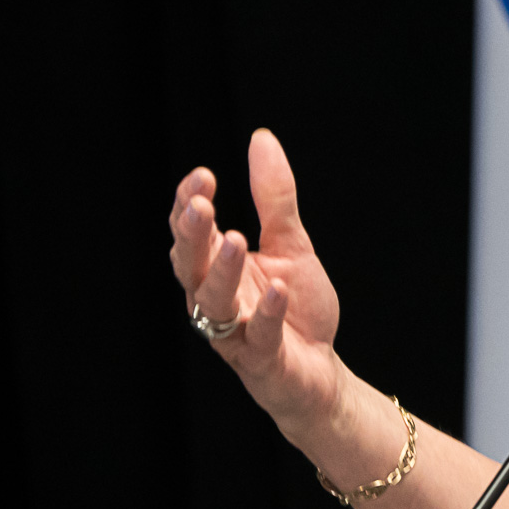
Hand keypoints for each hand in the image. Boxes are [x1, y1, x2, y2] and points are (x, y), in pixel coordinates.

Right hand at [169, 128, 344, 435]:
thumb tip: (260, 138)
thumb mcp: (291, 244)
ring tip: (233, 238)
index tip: (201, 175)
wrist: (319, 370)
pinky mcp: (262, 361)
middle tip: (199, 205)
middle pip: (191, 266)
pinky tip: (276, 288)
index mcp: (216, 270)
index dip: (190, 206)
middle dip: (192, 235)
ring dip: (222, 271)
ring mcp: (235, 333)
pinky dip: (266, 314)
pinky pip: (258, 338)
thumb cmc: (294, 307)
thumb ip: (274, 198)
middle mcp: (215, 301)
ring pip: (215, 303)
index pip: (192, 235)